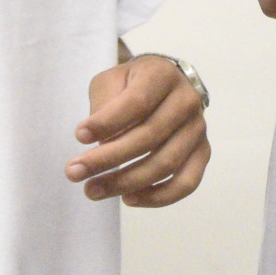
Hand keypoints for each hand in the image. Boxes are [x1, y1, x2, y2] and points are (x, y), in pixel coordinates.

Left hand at [70, 56, 209, 204]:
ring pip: (166, 163)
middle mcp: (187, 101)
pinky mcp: (202, 152)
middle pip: (150, 136)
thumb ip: (105, 104)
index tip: (79, 137)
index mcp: (163, 75)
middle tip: (74, 172)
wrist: (163, 87)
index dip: (108, 122)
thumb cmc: (131, 84)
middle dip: (108, 158)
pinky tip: (129, 199)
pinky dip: (159, 196)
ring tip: (93, 190)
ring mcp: (198, 129)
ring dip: (127, 182)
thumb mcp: (111, 80)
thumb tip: (100, 143)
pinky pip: (187, 182)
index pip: (138, 102)